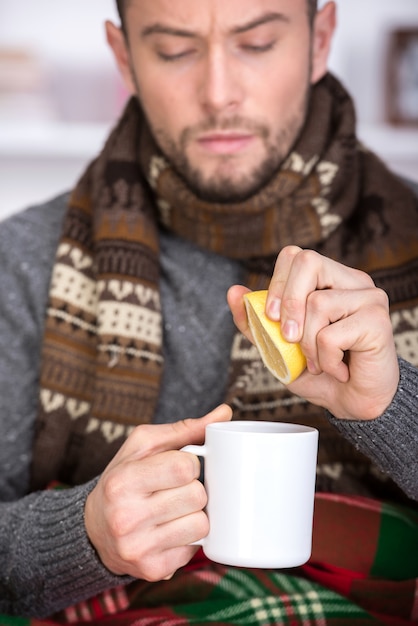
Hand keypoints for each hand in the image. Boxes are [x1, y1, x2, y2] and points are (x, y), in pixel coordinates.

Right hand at [85, 404, 231, 580]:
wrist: (94, 530)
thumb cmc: (125, 479)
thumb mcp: (144, 447)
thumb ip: (185, 429)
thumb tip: (225, 412)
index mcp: (123, 481)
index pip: (185, 467)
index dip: (190, 463)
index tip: (179, 466)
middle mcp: (126, 517)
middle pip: (198, 496)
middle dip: (194, 489)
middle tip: (176, 489)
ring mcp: (139, 548)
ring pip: (202, 525)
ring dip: (196, 514)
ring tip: (175, 510)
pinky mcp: (153, 570)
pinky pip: (196, 550)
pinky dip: (189, 538)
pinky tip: (169, 531)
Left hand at [228, 246, 398, 420]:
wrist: (351, 404)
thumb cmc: (319, 372)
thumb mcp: (276, 347)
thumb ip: (255, 320)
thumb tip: (234, 291)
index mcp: (330, 280)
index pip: (296, 256)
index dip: (277, 283)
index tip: (271, 316)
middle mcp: (352, 282)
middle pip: (308, 262)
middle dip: (289, 303)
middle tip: (289, 338)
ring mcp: (370, 298)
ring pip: (318, 302)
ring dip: (308, 344)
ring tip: (318, 363)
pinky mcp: (379, 321)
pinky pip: (332, 334)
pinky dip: (325, 359)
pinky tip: (338, 369)